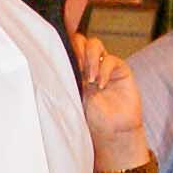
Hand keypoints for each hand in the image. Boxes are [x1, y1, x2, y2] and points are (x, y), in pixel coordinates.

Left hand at [74, 36, 149, 169]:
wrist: (113, 131)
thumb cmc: (92, 119)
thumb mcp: (74, 98)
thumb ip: (67, 81)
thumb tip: (51, 68)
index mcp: (75, 71)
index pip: (69, 49)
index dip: (65, 48)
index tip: (61, 61)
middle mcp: (90, 65)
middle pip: (81, 41)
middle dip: (77, 49)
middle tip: (75, 65)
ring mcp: (105, 66)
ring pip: (95, 45)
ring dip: (89, 58)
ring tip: (89, 78)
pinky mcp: (121, 70)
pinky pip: (111, 60)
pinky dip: (104, 70)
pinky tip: (100, 85)